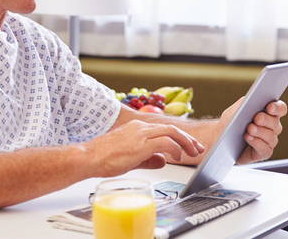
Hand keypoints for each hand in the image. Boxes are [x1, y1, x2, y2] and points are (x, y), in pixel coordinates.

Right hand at [87, 119, 204, 177]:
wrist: (88, 157)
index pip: (165, 129)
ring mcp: (141, 134)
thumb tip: (163, 160)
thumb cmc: (104, 158)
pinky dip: (175, 148)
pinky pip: (165, 143)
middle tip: (198, 149)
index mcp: (138, 128)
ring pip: (172, 133)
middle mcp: (141, 127)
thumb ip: (149, 158)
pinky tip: (178, 157)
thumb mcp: (132, 158)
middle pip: (172, 129)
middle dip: (188, 139)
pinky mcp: (140, 144)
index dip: (181, 137)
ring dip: (186, 143)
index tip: (190, 146)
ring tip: (193, 153)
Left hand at [221, 98, 286, 164]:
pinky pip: (264, 148)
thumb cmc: (231, 121)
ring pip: (270, 136)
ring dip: (260, 132)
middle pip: (275, 123)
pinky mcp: (264, 152)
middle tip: (256, 118)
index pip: (280, 108)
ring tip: (249, 128)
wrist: (221, 138)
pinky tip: (248, 137)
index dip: (277, 108)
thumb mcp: (235, 109)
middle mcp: (273, 126)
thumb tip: (253, 100)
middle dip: (266, 120)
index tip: (269, 107)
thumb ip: (245, 103)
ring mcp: (270, 140)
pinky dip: (256, 142)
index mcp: (269, 113)